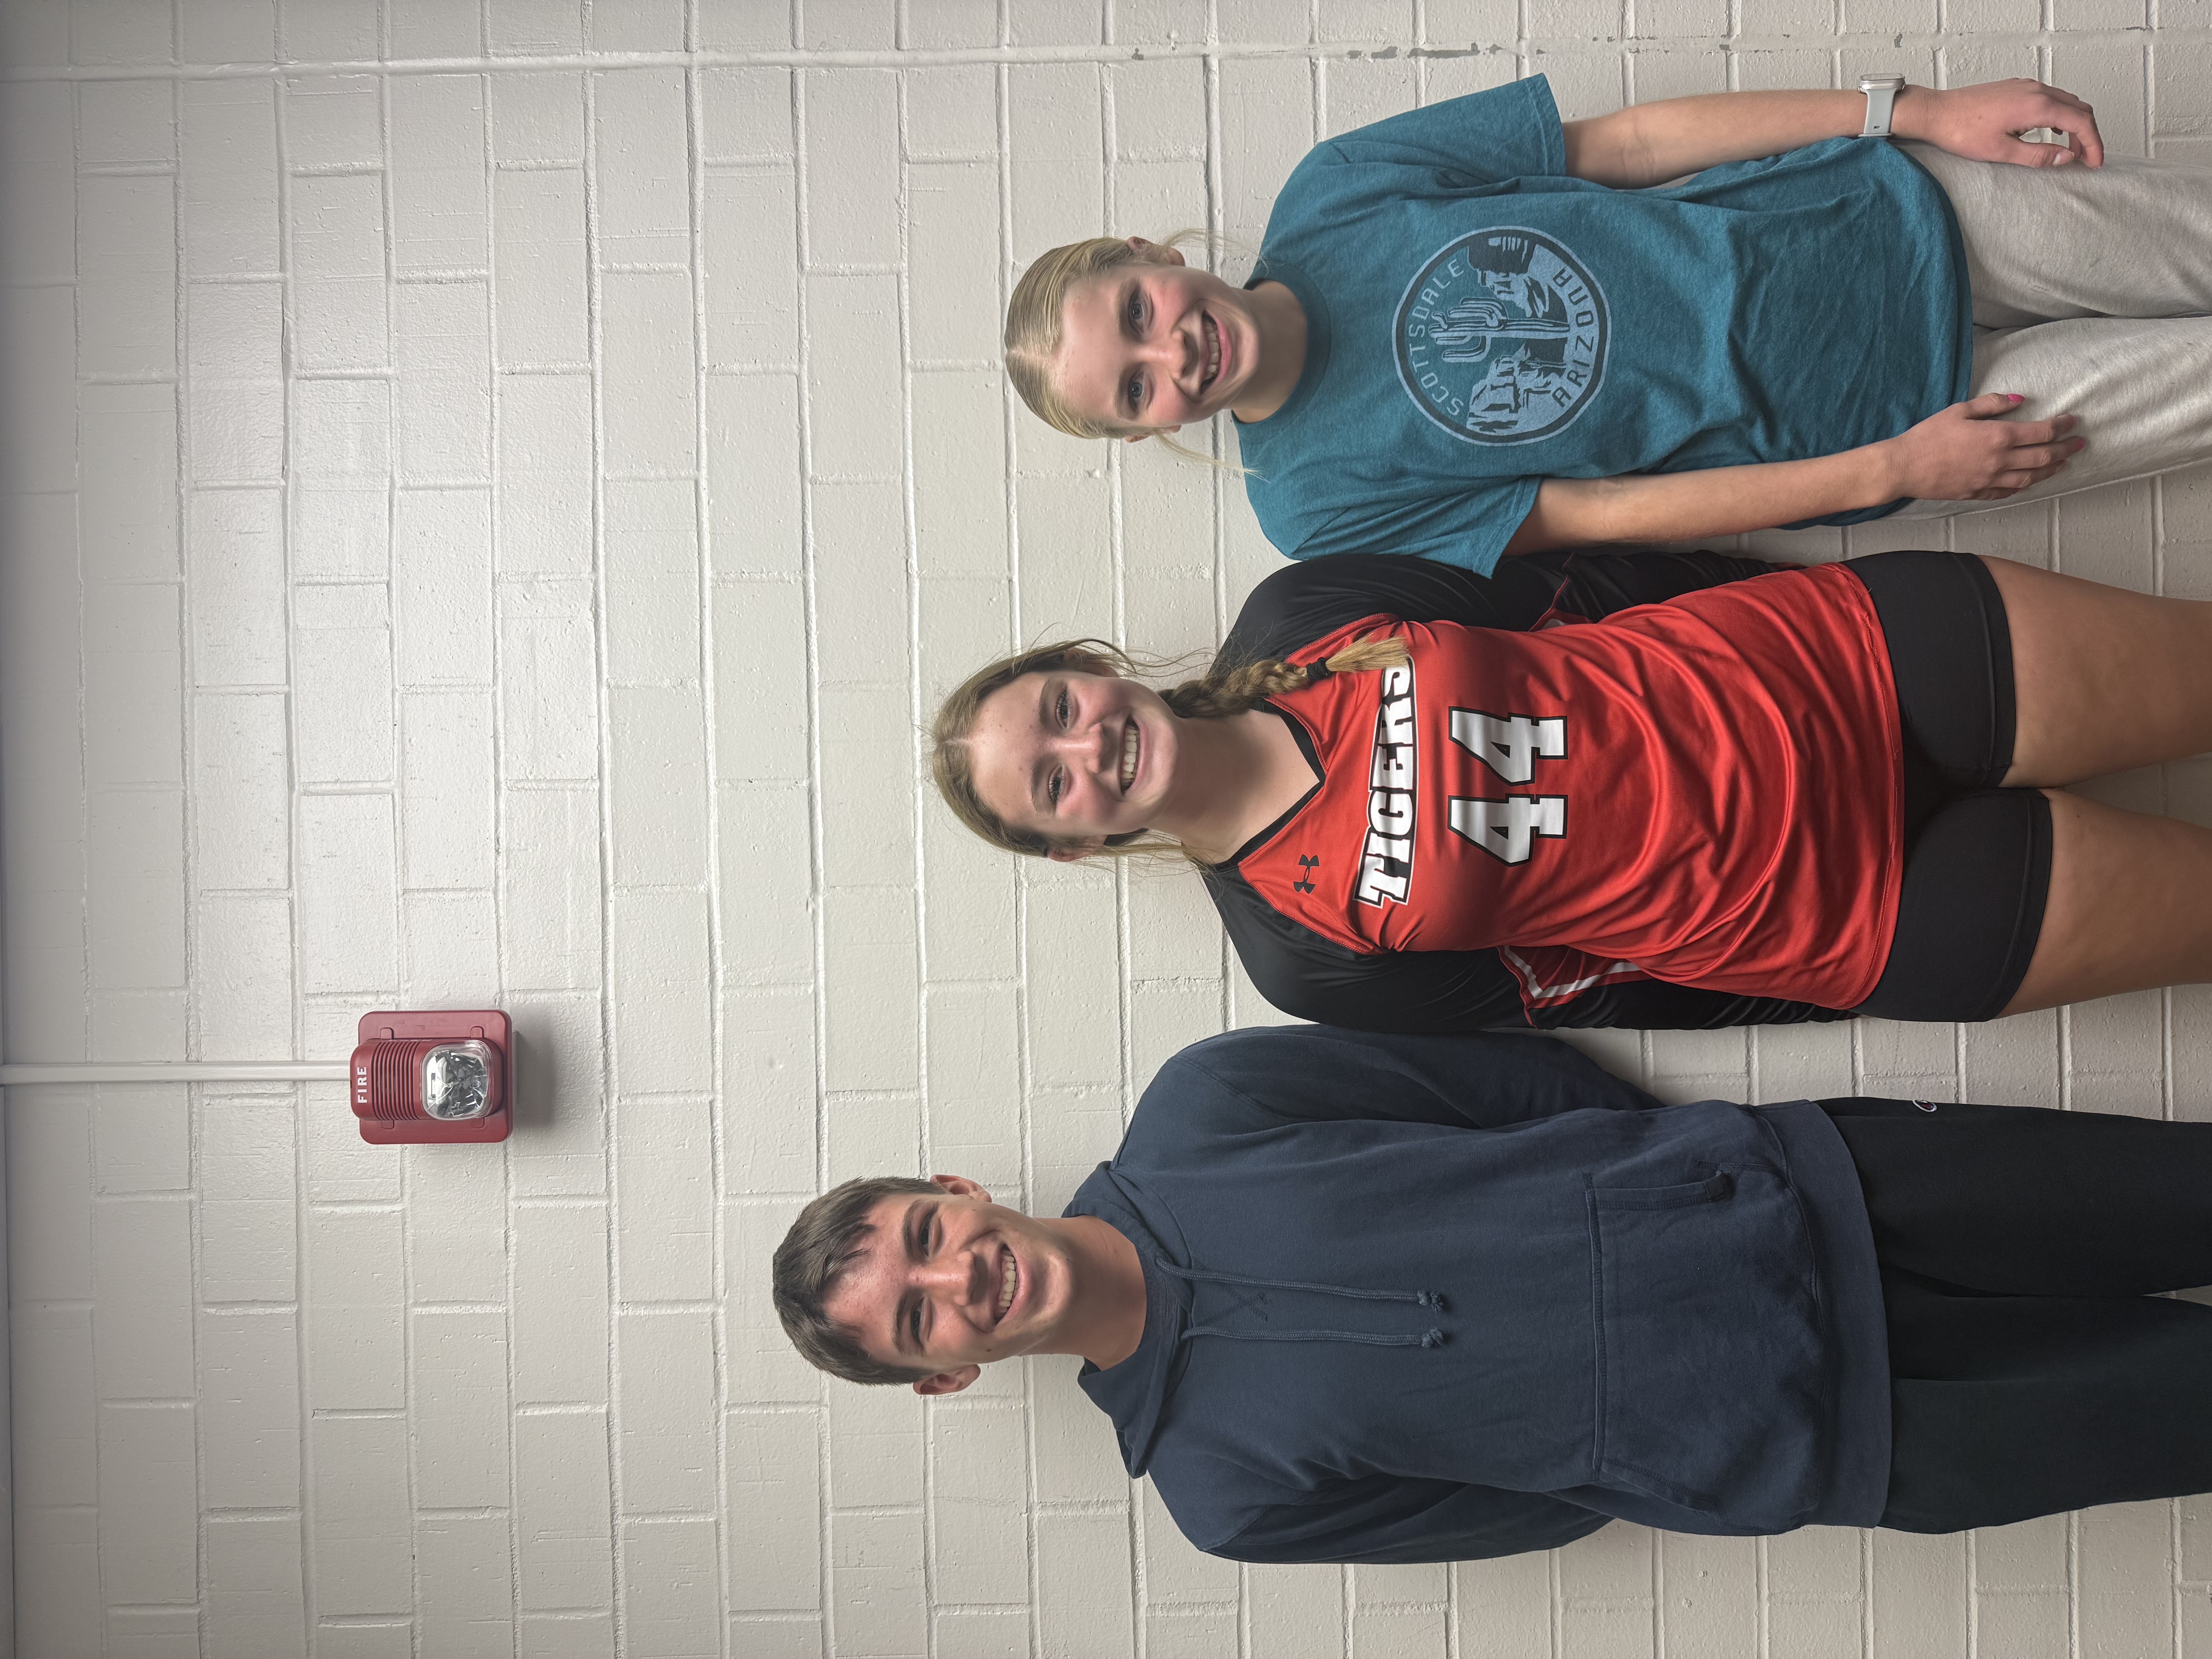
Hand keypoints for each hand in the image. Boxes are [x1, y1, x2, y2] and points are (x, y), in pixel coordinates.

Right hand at [1880, 394, 2082, 502]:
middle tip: (2079, 443)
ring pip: (2031, 477)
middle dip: (2066, 448)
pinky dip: (2025, 485)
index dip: (2061, 426)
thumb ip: (1992, 404)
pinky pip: (2009, 491)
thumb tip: (2019, 399)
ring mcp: (1990, 480)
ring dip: (2051, 470)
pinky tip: (2032, 481)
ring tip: (2063, 463)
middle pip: (2043, 456)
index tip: (2072, 421)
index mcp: (1997, 436)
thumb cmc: (1928, 436)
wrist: (1904, 467)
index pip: (2041, 431)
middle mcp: (1999, 461)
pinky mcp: (1978, 493)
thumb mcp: (1959, 410)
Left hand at [1892, 78, 2103, 168]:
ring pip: (2066, 102)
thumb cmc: (1962, 132)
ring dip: (2074, 125)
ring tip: (2071, 151)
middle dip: (2088, 135)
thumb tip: (2067, 158)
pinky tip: (2053, 133)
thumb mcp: (2002, 151)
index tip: (2096, 163)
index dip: (2093, 144)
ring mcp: (2027, 86)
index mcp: (2037, 105)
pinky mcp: (2017, 87)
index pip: (2081, 121)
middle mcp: (2037, 90)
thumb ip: (2038, 155)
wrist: (1936, 112)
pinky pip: (2050, 98)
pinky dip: (2060, 115)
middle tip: (2087, 160)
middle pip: (2079, 109)